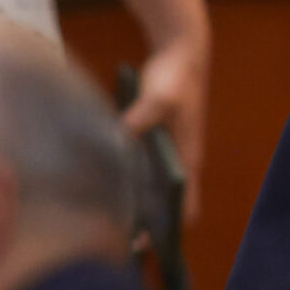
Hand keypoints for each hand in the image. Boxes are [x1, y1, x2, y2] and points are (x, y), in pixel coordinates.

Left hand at [118, 32, 208, 228]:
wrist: (181, 49)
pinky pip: (141, 168)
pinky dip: (127, 180)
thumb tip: (119, 138)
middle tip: (113, 235)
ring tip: (104, 214)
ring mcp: (169, 150)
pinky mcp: (155, 139)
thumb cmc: (178, 77)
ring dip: (135, 201)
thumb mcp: (162, 97)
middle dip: (145, 221)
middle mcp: (181, 160)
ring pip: (153, 188)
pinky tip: (101, 181)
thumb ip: (142, 117)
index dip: (169, 227)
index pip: (187, 206)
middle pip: (166, 203)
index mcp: (189, 157)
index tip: (143, 240)